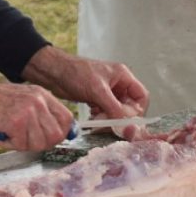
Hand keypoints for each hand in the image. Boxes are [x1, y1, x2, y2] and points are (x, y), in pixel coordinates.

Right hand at [0, 80, 75, 150]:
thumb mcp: (24, 99)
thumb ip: (41, 113)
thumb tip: (59, 133)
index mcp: (43, 95)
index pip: (67, 119)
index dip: (61, 133)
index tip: (49, 139)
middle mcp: (39, 101)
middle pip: (56, 135)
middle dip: (41, 144)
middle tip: (24, 140)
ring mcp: (29, 111)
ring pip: (39, 143)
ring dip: (23, 145)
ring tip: (10, 134)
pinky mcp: (16, 122)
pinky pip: (21, 145)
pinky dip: (8, 144)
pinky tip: (0, 133)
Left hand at [23, 46, 149, 125]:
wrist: (54, 73)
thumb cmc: (76, 72)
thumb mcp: (97, 90)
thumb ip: (113, 107)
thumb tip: (124, 124)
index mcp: (123, 76)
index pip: (141, 96)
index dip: (137, 110)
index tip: (127, 121)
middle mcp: (118, 84)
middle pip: (130, 106)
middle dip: (121, 116)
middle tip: (110, 123)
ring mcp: (108, 92)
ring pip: (117, 111)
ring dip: (110, 119)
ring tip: (98, 119)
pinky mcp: (98, 99)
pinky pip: (107, 113)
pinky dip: (102, 118)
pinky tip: (93, 116)